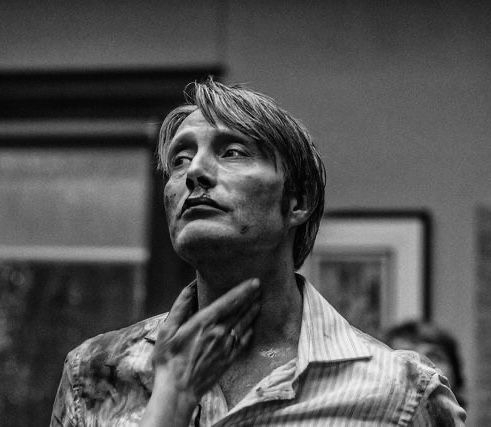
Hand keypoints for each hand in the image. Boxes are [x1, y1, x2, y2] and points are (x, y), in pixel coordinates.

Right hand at [140, 278, 260, 425]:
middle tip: (259, 288)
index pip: (229, 301)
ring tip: (258, 303)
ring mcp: (226, 347)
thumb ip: (180, 306)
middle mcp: (219, 332)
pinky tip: (252, 328)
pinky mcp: (228, 360)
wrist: (178, 391)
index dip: (243, 290)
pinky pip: (243, 342)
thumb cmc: (168, 359)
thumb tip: (191, 286)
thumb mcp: (166, 330)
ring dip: (252, 313)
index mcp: (205, 322)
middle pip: (240, 311)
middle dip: (251, 298)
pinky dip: (249, 333)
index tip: (254, 282)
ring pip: (244, 325)